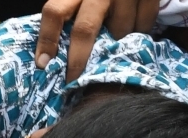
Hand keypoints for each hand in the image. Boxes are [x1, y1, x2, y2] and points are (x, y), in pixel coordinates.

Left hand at [36, 0, 160, 81]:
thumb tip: (51, 51)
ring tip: (116, 40)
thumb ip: (68, 9)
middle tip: (75, 77)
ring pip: (118, 31)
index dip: (47, 39)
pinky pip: (144, 24)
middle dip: (78, 58)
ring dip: (117, 42)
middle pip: (85, 28)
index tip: (43, 64)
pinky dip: (140, 31)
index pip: (54, 12)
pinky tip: (135, 28)